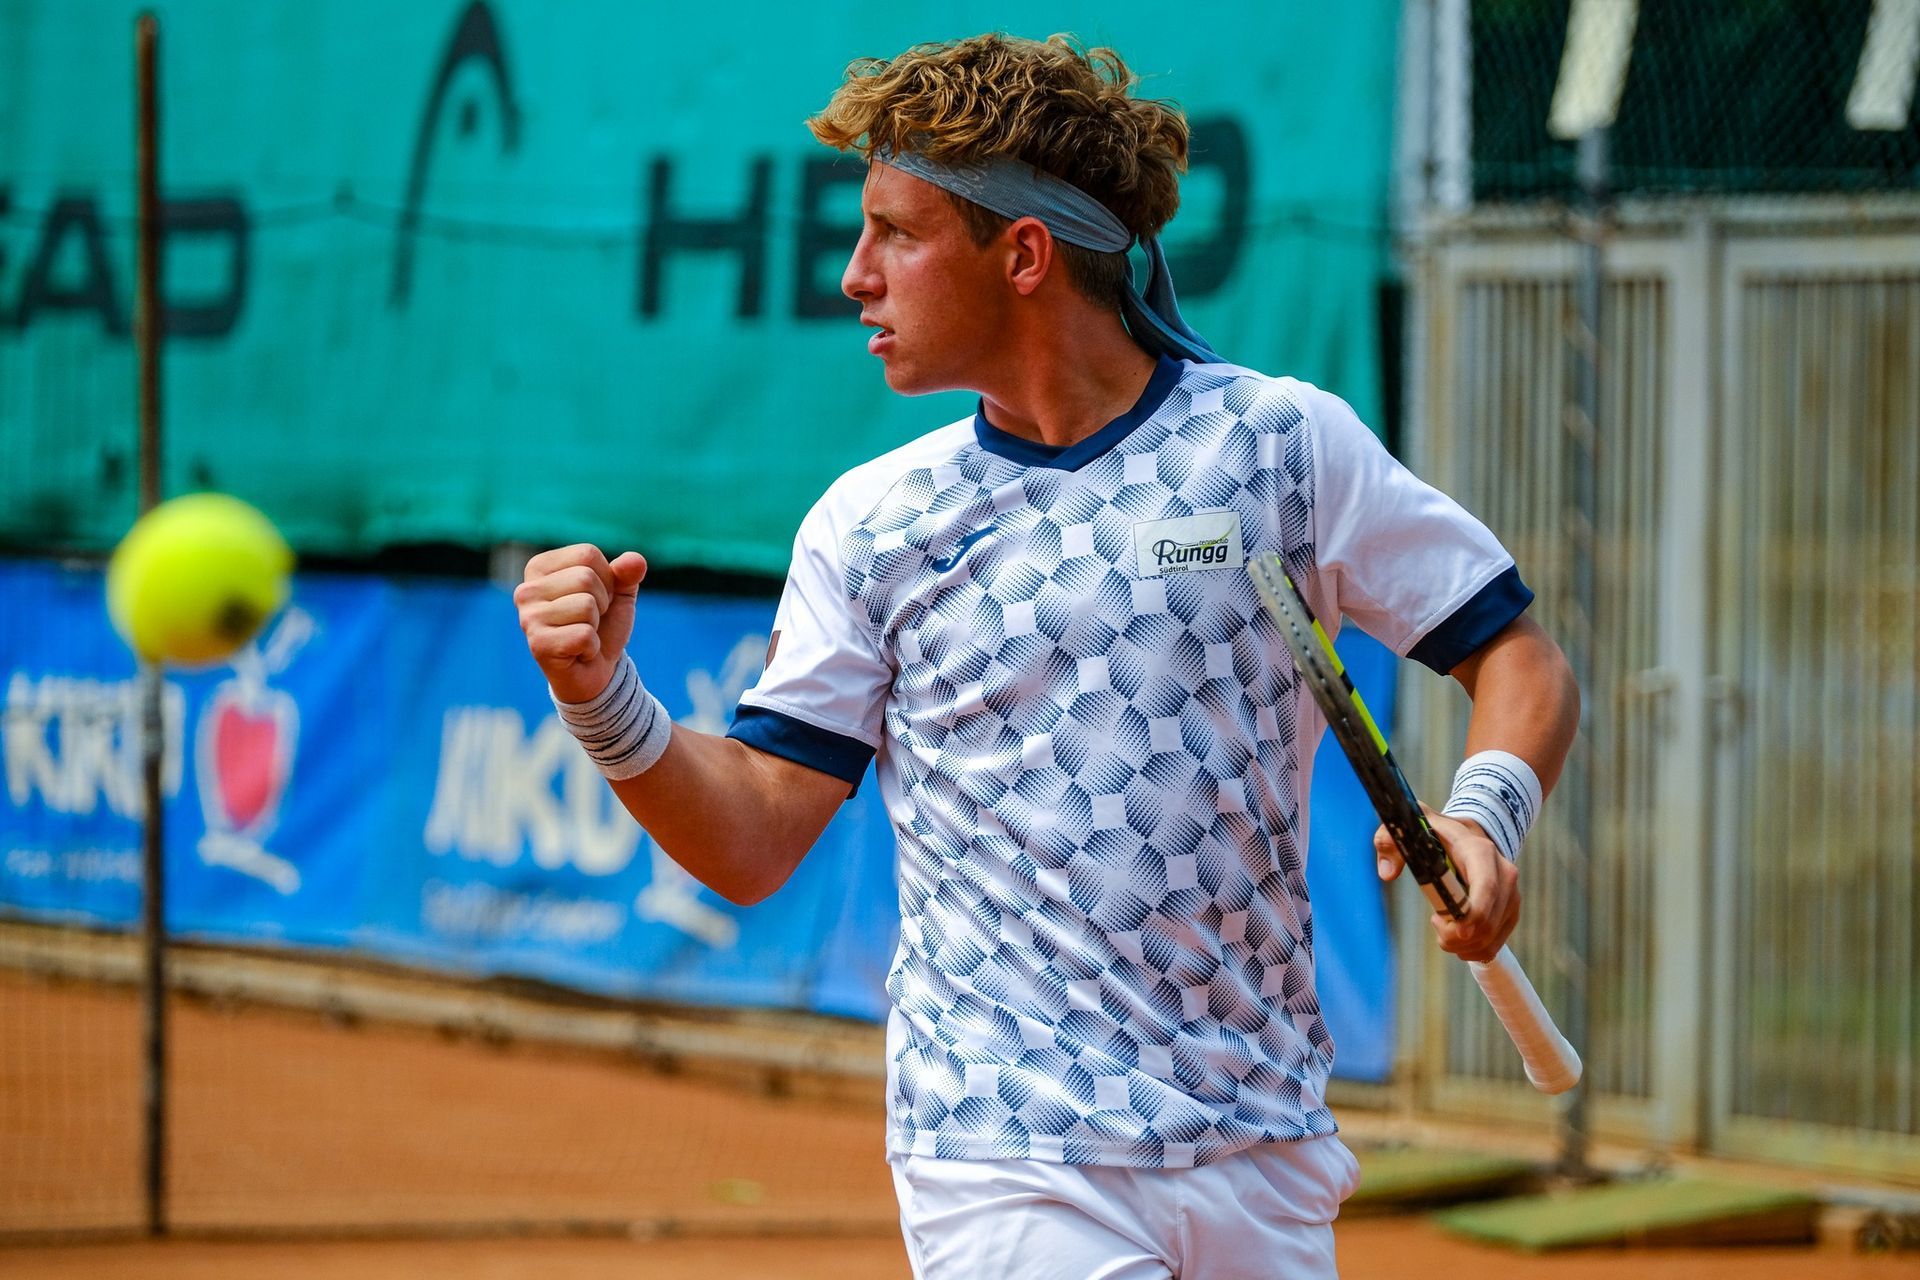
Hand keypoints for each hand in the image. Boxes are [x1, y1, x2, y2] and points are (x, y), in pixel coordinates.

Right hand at [514, 545, 647, 704]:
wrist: (595, 673)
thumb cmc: (602, 626)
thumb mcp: (619, 594)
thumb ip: (627, 573)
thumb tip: (636, 560)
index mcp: (540, 568)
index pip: (587, 554)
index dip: (606, 579)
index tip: (596, 600)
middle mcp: (526, 590)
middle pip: (586, 578)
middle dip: (602, 603)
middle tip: (590, 622)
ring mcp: (528, 618)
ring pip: (586, 606)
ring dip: (596, 626)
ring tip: (583, 635)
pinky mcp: (537, 644)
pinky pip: (584, 635)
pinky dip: (592, 647)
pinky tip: (579, 653)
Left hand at [1373, 807, 1519, 963]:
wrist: (1468, 834)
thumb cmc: (1434, 833)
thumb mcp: (1408, 829)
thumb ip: (1389, 843)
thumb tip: (1387, 873)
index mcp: (1479, 851)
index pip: (1486, 886)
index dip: (1474, 914)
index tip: (1455, 932)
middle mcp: (1504, 874)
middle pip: (1487, 921)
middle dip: (1456, 936)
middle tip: (1435, 923)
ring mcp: (1511, 895)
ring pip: (1490, 938)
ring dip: (1460, 945)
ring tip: (1443, 927)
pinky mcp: (1510, 912)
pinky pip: (1493, 945)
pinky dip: (1471, 950)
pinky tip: (1456, 937)